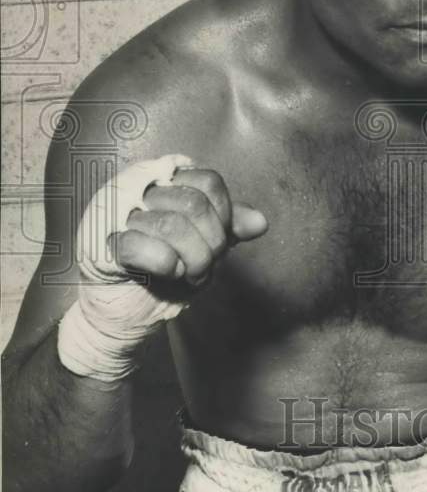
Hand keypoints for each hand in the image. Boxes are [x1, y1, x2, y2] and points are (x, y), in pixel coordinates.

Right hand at [115, 164, 266, 286]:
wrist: (126, 309)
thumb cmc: (166, 269)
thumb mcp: (205, 245)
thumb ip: (229, 228)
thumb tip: (260, 222)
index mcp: (168, 181)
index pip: (209, 182)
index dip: (223, 215)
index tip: (219, 240)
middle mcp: (142, 189)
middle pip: (194, 204)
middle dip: (211, 243)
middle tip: (206, 265)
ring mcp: (119, 214)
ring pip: (171, 225)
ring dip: (192, 259)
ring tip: (189, 274)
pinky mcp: (102, 242)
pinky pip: (141, 246)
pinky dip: (166, 264)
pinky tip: (170, 273)